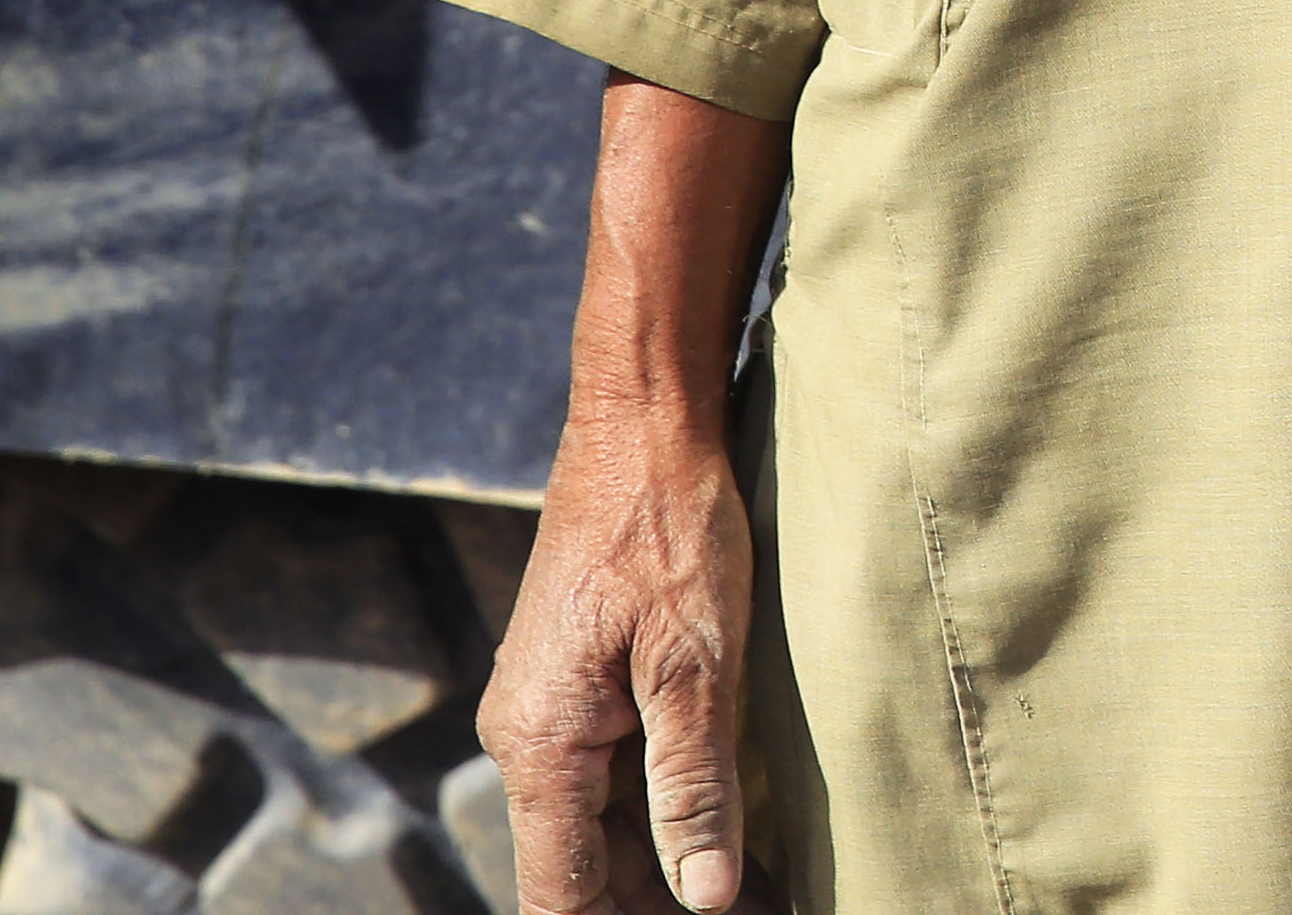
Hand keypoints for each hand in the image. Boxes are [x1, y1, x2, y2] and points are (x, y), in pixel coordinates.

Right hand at [484, 391, 754, 911]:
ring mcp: (553, 710)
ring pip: (603, 827)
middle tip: (762, 913)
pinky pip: (616, 777)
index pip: (562, 893)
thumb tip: (705, 897)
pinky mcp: (583, 685)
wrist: (643, 425)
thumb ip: (693, 784)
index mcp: (539, 743)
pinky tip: (734, 837)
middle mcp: (529, 738)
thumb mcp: (696, 663)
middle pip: (583, 869)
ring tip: (762, 895)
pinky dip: (670, 814)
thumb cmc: (669, 528)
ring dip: (672, 866)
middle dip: (661, 904)